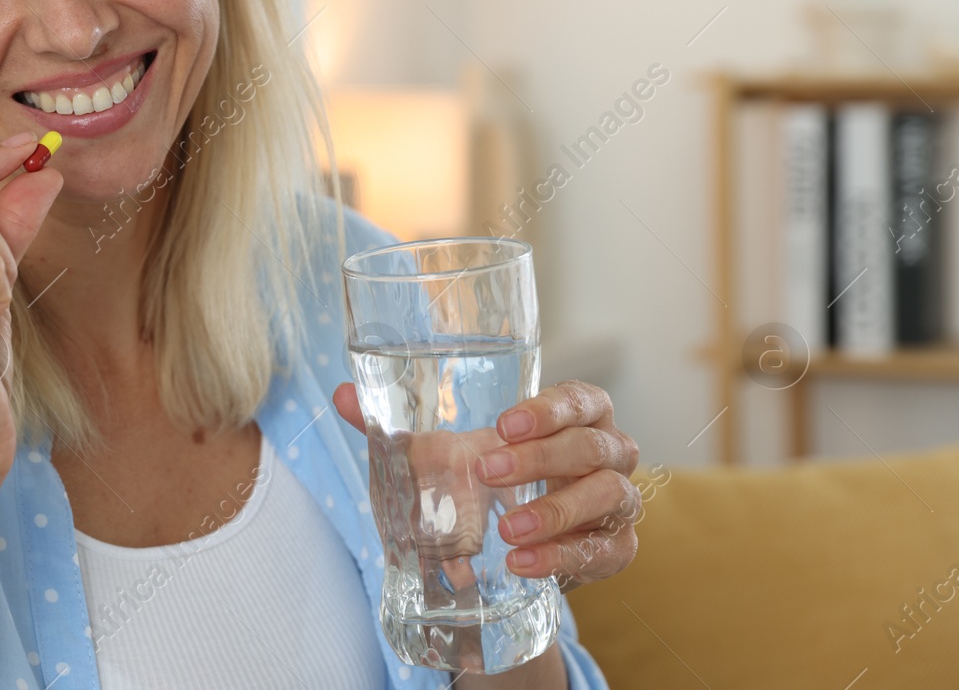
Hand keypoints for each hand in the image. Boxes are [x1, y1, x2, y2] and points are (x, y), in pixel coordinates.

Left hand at [333, 378, 640, 591]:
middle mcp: (608, 454)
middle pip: (595, 447)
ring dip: (559, 512)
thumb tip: (341, 394)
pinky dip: (567, 558)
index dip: (550, 409)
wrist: (507, 548)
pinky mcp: (616, 551)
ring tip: (508, 529)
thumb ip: (393, 427)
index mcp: (576, 416)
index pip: (582, 399)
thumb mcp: (438, 455)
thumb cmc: (483, 481)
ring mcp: (617, 503)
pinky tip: (523, 563)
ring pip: (611, 497)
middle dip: (542, 460)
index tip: (502, 425)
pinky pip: (608, 553)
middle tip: (489, 473)